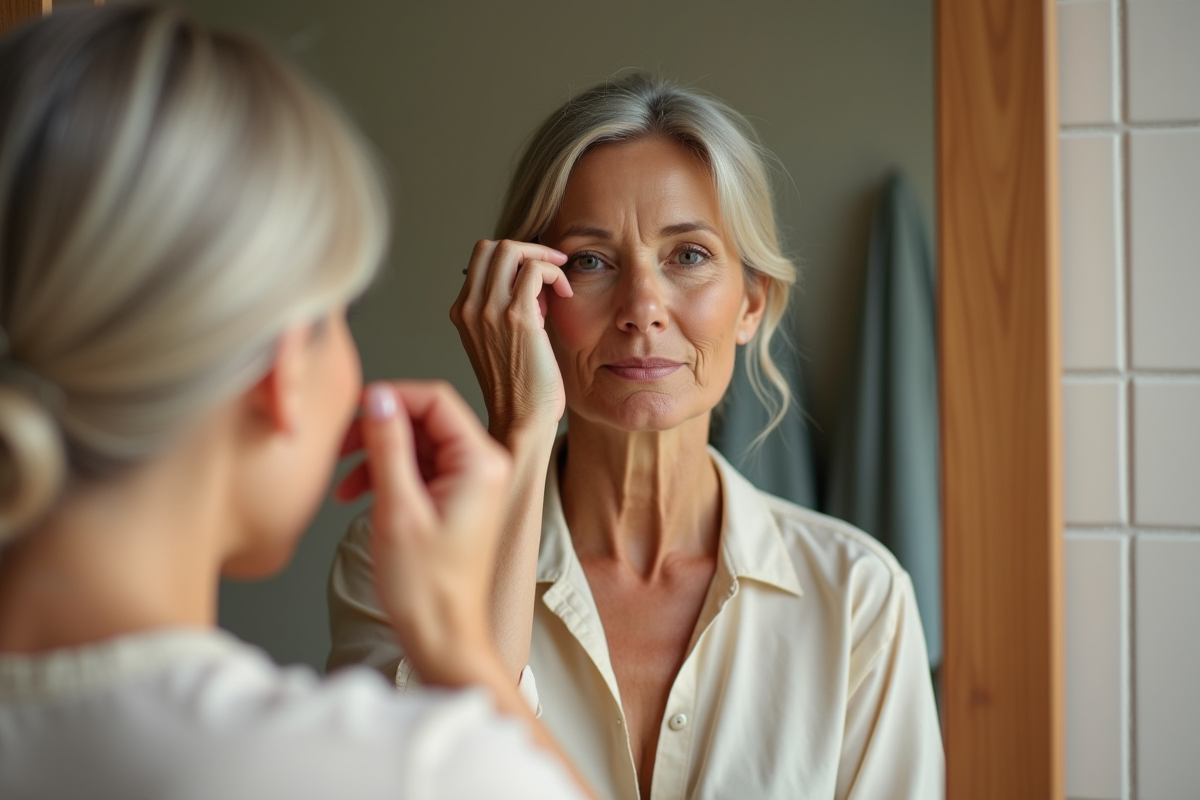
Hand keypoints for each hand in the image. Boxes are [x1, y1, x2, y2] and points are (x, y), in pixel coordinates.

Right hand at [335, 381, 511, 684]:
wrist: (442, 637)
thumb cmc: (426, 587)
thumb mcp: (397, 509)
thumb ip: (388, 447)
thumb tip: (378, 398)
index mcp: (480, 463)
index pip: (435, 400)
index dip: (391, 398)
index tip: (353, 411)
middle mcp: (482, 467)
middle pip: (425, 420)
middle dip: (379, 429)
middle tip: (340, 447)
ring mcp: (469, 484)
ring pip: (416, 445)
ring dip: (376, 455)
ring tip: (341, 481)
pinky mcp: (454, 501)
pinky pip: (417, 470)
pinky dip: (385, 475)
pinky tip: (354, 494)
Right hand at [449, 240, 571, 441]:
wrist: (520, 420)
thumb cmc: (518, 387)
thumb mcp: (499, 340)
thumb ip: (505, 308)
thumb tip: (530, 279)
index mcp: (462, 312)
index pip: (480, 259)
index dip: (512, 258)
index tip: (537, 274)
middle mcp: (470, 308)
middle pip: (490, 246)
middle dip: (526, 249)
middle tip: (551, 266)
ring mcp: (490, 311)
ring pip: (510, 249)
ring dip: (542, 257)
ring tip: (558, 282)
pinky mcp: (517, 317)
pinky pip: (535, 269)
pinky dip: (555, 273)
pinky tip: (565, 294)